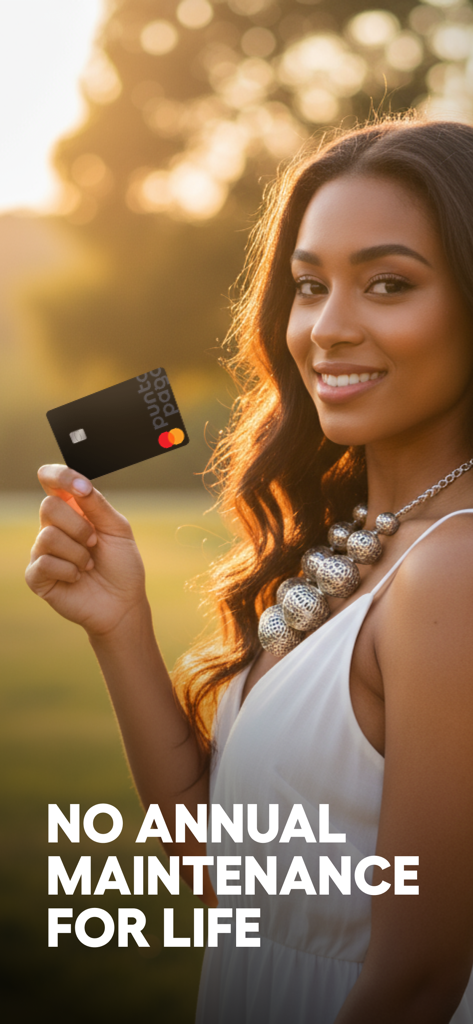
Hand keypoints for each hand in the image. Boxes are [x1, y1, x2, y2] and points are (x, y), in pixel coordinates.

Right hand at [25, 465, 147, 638]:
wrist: (123, 603)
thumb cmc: (121, 565)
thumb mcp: (117, 529)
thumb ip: (98, 504)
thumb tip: (79, 484)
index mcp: (72, 510)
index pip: (52, 481)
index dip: (59, 476)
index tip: (80, 487)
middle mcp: (53, 527)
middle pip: (48, 506)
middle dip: (79, 526)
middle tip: (95, 543)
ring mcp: (42, 551)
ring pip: (48, 536)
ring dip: (78, 553)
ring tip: (89, 565)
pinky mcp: (37, 576)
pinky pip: (45, 562)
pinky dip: (69, 570)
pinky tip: (78, 578)